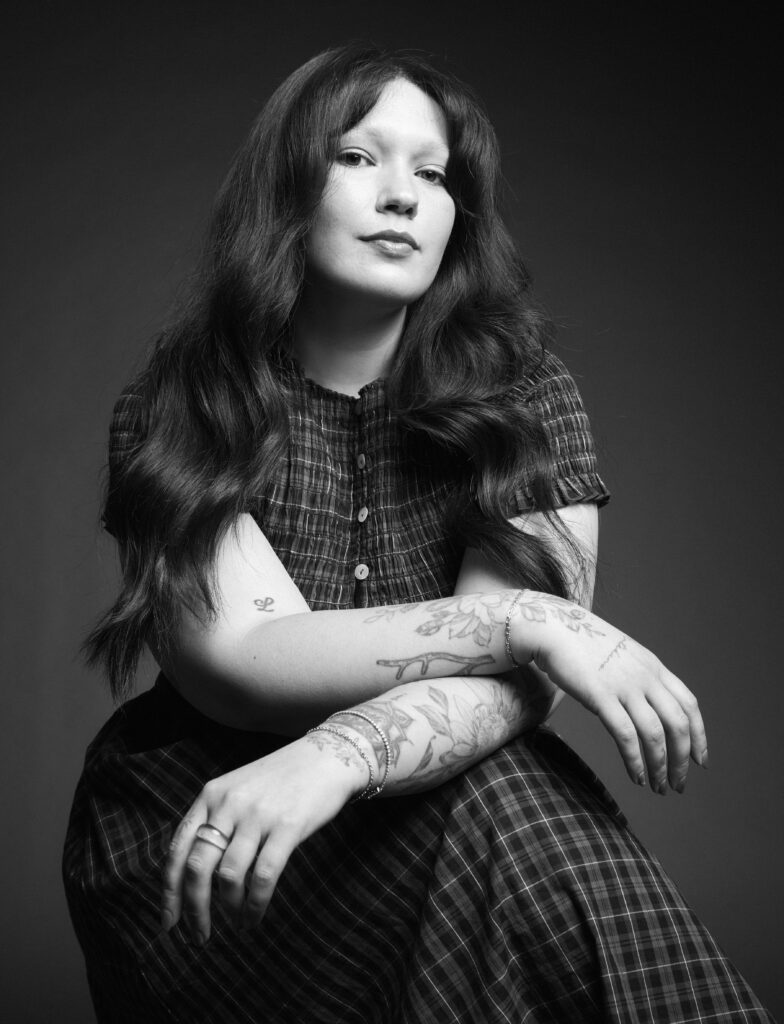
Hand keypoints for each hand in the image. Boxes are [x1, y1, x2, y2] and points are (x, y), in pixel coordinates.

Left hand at [161, 732, 369, 943]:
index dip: (169, 891)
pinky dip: (255, 905)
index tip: (168, 922)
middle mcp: (229, 804)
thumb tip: (195, 874)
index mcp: (211, 795)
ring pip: (228, 876)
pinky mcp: (288, 826)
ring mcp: (258, 815)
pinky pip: (263, 876)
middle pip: (197, 867)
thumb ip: (216, 821)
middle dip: (194, 909)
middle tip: (199, 936)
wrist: (326, 758)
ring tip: (236, 924)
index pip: (178, 849)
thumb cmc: (281, 779)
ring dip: (228, 909)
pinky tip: (254, 918)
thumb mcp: (238, 789)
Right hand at [510, 591, 707, 792]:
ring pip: (655, 734)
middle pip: (678, 724)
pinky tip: (636, 777)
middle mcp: (645, 677)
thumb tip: (646, 708)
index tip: (700, 760)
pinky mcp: (601, 696)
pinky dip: (635, 761)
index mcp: (654, 667)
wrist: (554, 627)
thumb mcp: (623, 656)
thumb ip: (638, 678)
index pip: (689, 705)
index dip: (700, 736)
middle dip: (682, 760)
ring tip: (658, 787)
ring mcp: (625, 686)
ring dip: (661, 766)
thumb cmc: (583, 644)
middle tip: (679, 785)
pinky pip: (626, 735)